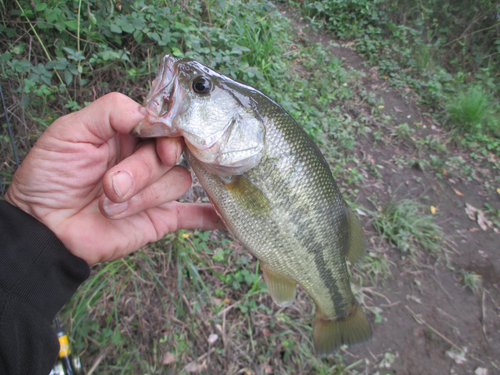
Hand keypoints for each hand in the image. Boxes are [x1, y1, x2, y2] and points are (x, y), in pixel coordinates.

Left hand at [4, 93, 223, 265]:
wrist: (43, 227)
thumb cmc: (49, 177)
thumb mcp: (71, 130)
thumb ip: (112, 110)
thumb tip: (155, 115)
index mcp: (129, 134)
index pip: (167, 125)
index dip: (168, 134)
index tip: (159, 145)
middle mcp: (146, 159)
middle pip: (173, 155)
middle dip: (142, 172)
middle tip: (110, 187)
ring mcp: (155, 190)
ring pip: (178, 182)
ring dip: (144, 197)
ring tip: (111, 207)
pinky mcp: (160, 218)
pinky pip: (193, 215)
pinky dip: (211, 215)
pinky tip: (228, 217)